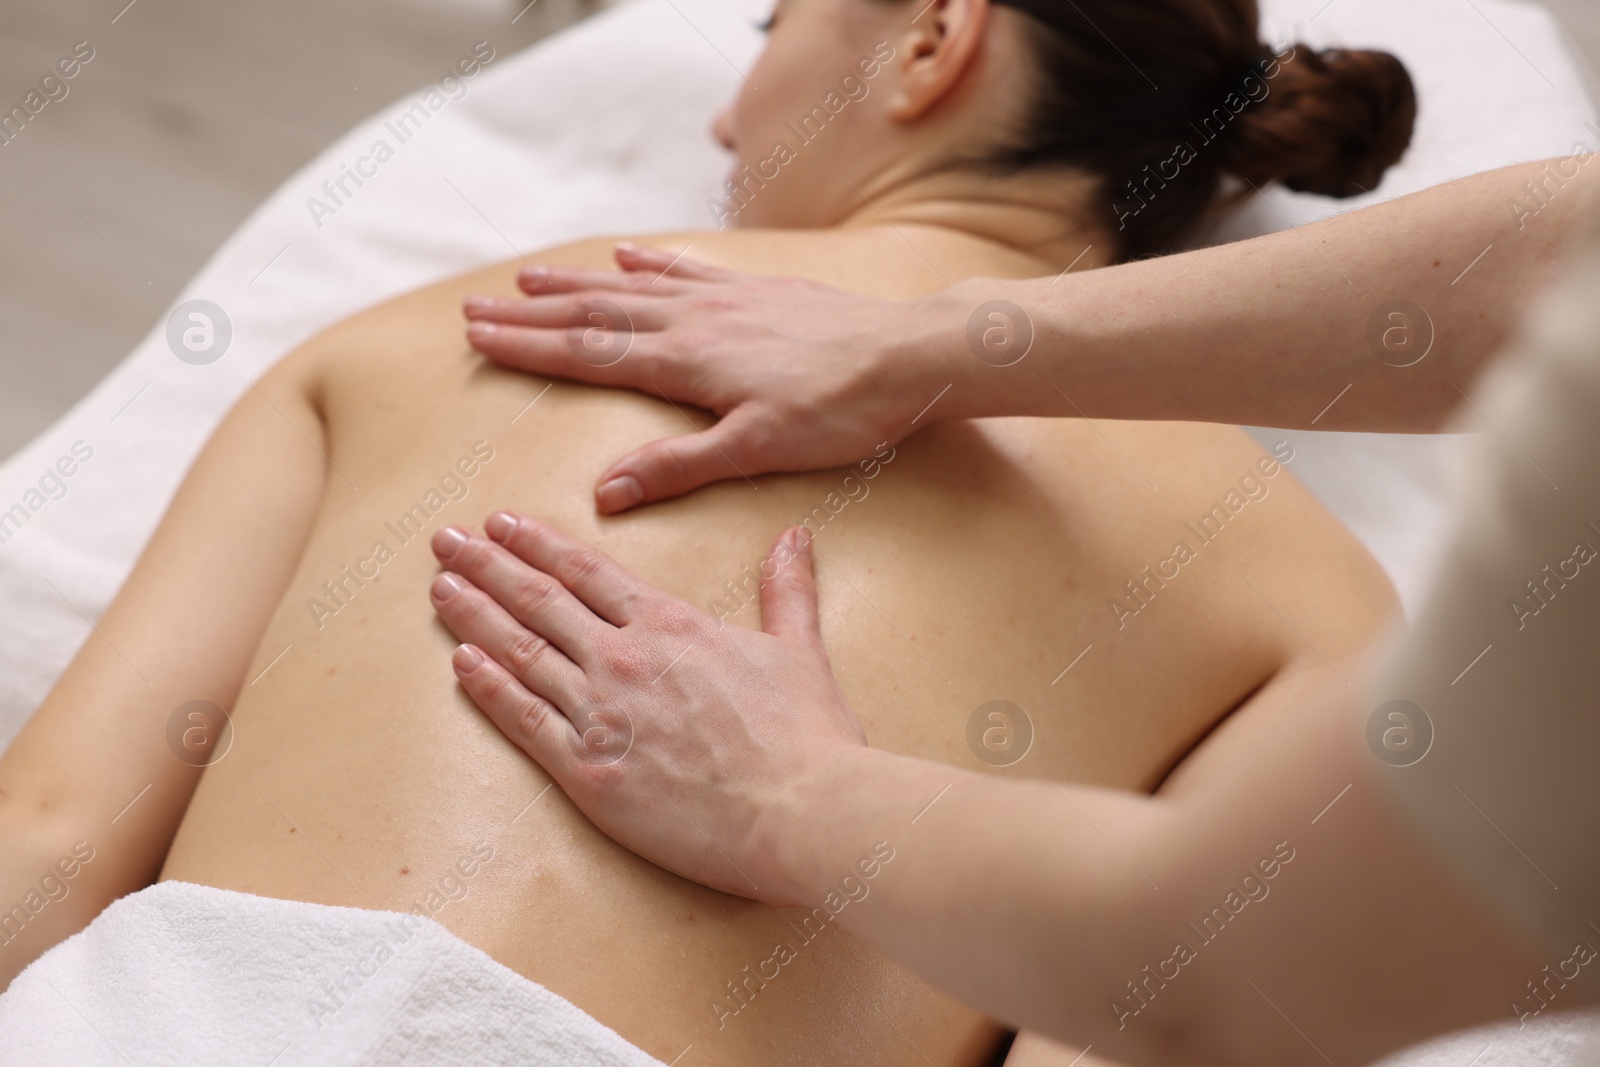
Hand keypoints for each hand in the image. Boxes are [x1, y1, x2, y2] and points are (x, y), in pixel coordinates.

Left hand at [428, 511, 865, 903]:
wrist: (802, 812)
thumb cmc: (808, 739)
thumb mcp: (800, 651)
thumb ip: (787, 590)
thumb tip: (794, 535)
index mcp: (672, 626)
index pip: (589, 572)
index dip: (539, 545)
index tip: (501, 524)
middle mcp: (626, 658)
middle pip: (540, 601)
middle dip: (488, 565)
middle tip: (445, 540)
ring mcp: (602, 713)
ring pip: (521, 652)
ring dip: (474, 616)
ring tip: (439, 587)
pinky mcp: (588, 772)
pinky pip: (524, 721)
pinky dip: (489, 687)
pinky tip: (460, 662)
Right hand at [462, 244, 960, 513]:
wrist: (907, 356)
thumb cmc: (839, 413)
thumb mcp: (757, 451)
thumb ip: (678, 469)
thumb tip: (605, 493)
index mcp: (685, 364)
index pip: (588, 354)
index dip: (528, 347)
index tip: (478, 338)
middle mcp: (693, 321)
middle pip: (595, 315)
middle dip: (532, 315)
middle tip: (476, 310)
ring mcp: (724, 300)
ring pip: (633, 288)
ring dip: (577, 284)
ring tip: (529, 278)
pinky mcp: (758, 290)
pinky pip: (689, 270)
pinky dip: (652, 263)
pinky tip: (629, 255)